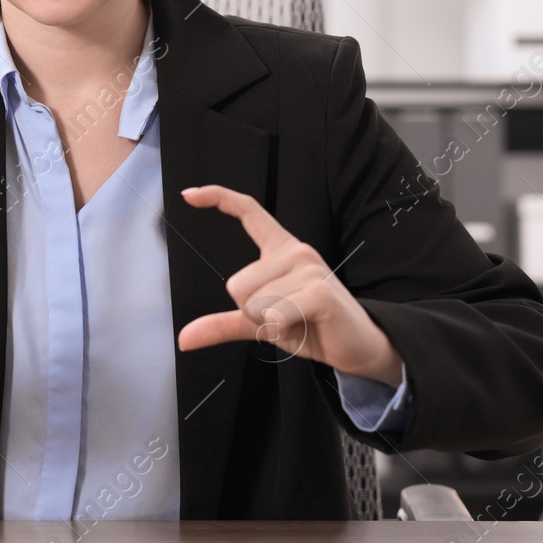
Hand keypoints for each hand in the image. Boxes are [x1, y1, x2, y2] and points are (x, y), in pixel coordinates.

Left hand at [174, 184, 403, 385]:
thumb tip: (184, 338)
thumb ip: (224, 324)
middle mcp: (296, 251)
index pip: (249, 212)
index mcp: (282, 250)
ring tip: (299, 322)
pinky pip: (273, 313)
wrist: (358, 348)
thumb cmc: (312, 328)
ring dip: (270, 324)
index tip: (188, 194)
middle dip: (253, 313)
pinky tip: (305, 327)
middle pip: (236, 284)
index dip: (218, 198)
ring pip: (252, 303)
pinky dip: (281, 330)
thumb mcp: (261, 323)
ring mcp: (308, 267)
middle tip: (286, 317)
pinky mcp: (318, 290)